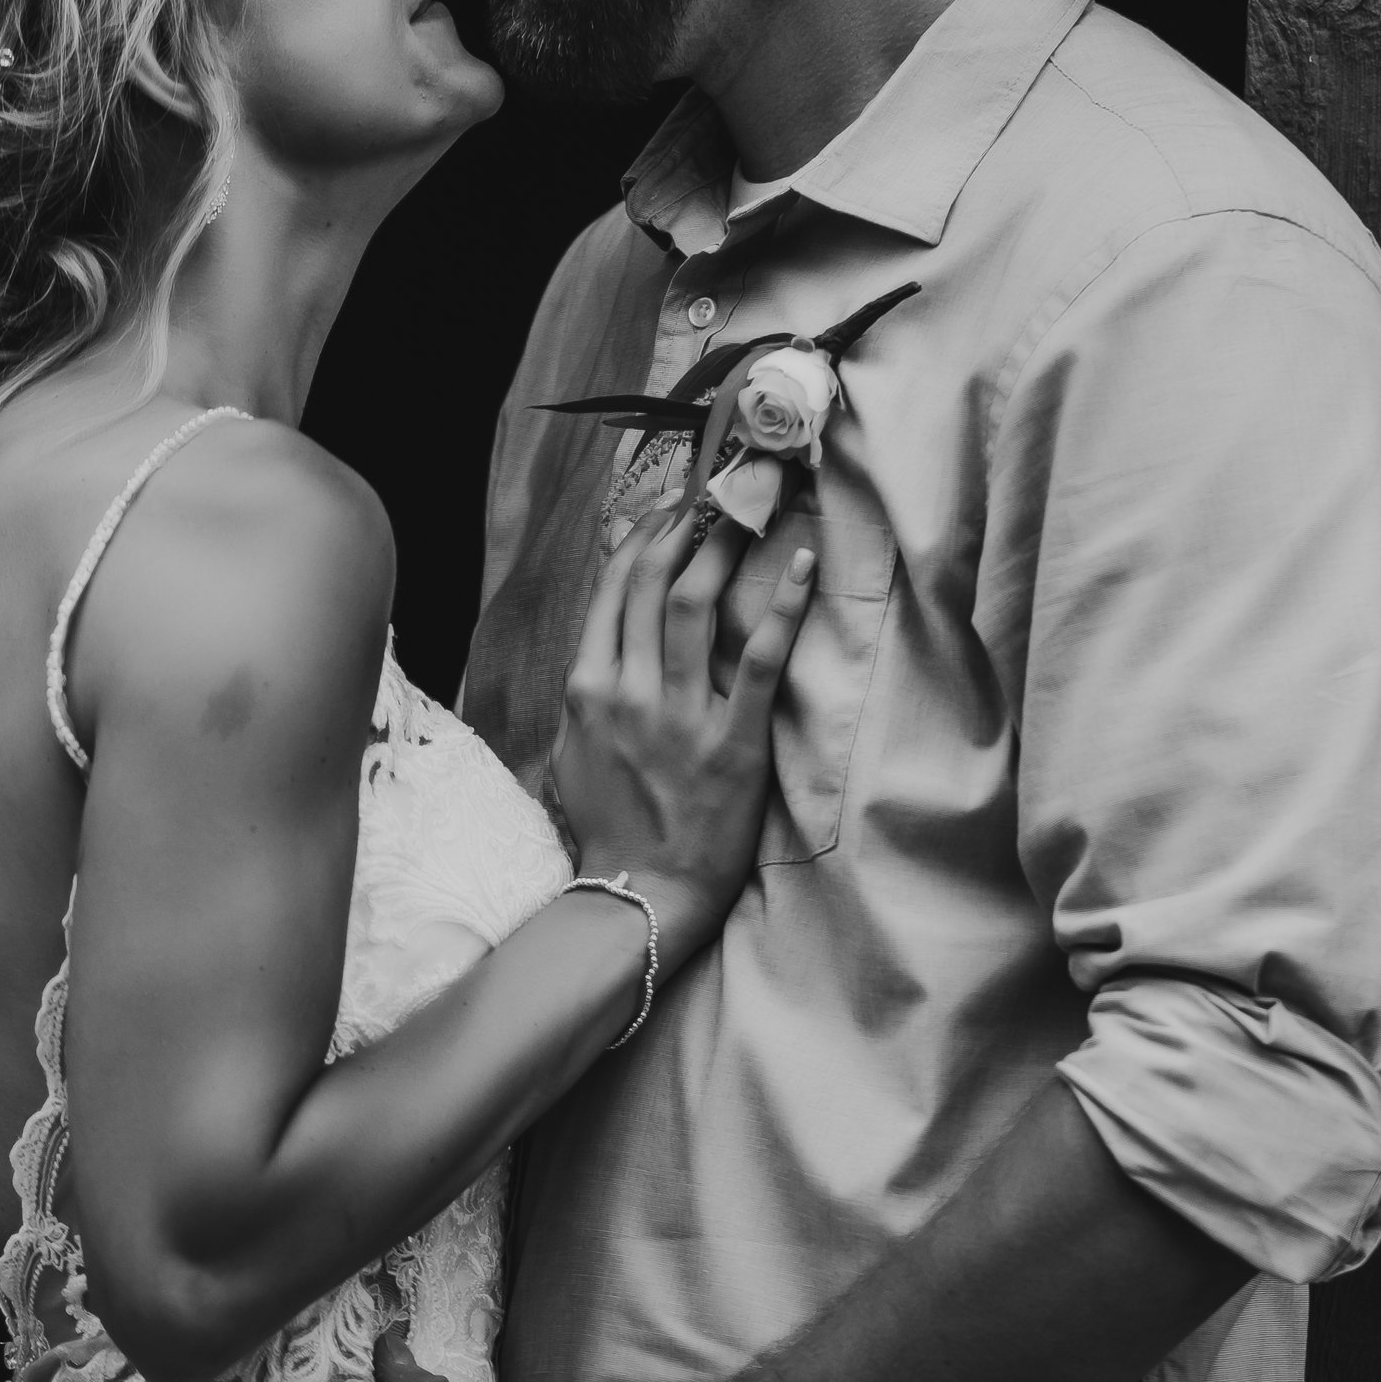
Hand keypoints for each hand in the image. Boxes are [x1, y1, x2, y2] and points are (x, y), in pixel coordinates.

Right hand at [550, 501, 813, 966]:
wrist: (642, 891)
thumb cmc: (611, 821)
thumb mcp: (575, 745)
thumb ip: (588, 683)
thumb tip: (604, 626)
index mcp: (587, 686)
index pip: (613, 588)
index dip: (645, 534)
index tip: (671, 504)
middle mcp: (627, 691)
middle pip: (652, 580)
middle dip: (685, 523)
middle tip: (719, 490)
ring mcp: (679, 715)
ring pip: (695, 604)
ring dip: (725, 546)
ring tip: (751, 509)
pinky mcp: (733, 742)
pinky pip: (759, 660)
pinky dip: (784, 607)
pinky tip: (805, 564)